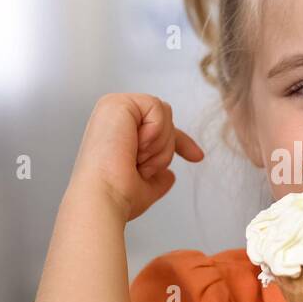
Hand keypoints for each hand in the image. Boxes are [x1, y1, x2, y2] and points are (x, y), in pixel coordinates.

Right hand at [69, 93, 204, 220]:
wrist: (105, 198)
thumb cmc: (117, 195)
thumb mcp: (145, 187)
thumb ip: (157, 179)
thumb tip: (169, 177)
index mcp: (116, 131)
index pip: (157, 128)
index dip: (181, 142)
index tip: (198, 157)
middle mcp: (113, 115)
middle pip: (166, 119)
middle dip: (165, 149)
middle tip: (142, 167)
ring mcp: (114, 107)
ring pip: (165, 114)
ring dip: (159, 144)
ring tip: (136, 158)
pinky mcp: (118, 102)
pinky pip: (158, 108)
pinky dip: (154, 132)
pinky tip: (135, 146)